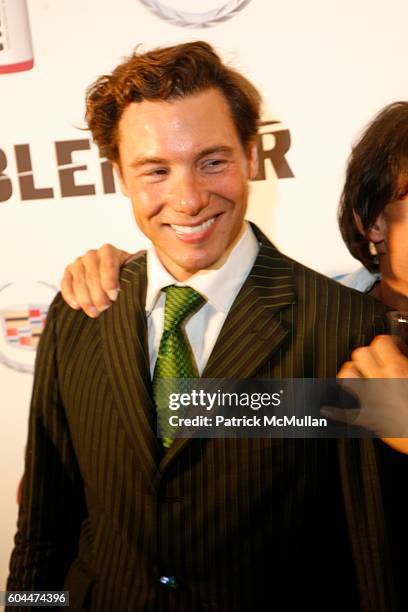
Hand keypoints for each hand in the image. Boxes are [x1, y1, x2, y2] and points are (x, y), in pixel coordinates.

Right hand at [60, 244, 132, 316]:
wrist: (115, 278)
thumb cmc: (126, 277)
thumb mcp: (134, 274)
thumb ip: (138, 277)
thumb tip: (148, 286)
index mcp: (110, 252)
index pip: (108, 264)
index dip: (110, 281)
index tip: (114, 296)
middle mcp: (93, 254)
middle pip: (92, 275)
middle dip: (98, 295)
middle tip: (104, 308)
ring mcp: (79, 262)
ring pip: (79, 281)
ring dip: (86, 299)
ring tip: (94, 312)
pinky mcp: (69, 272)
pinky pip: (66, 283)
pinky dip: (69, 295)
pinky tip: (76, 306)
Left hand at [322, 335, 407, 453]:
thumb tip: (403, 357)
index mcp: (399, 370)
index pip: (380, 343)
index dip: (385, 343)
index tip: (389, 347)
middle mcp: (382, 381)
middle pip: (360, 354)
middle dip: (367, 355)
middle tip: (375, 361)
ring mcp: (372, 400)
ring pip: (346, 375)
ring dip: (351, 373)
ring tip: (358, 376)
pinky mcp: (368, 419)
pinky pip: (344, 414)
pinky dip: (334, 412)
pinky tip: (327, 410)